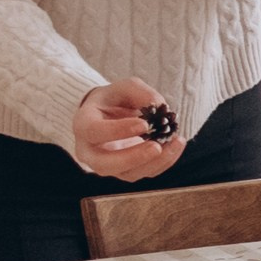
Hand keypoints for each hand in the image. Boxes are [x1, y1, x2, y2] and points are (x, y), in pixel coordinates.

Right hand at [71, 79, 185, 181]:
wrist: (110, 116)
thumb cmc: (114, 100)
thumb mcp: (124, 87)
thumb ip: (140, 92)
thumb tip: (160, 105)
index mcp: (83, 125)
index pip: (95, 132)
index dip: (118, 130)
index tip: (144, 124)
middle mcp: (90, 151)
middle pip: (106, 164)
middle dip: (133, 158)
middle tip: (157, 147)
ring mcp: (107, 165)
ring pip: (128, 173)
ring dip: (155, 162)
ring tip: (176, 141)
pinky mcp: (126, 172)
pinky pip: (144, 173)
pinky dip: (163, 162)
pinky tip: (176, 146)